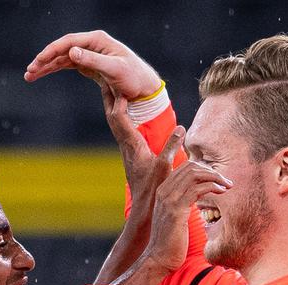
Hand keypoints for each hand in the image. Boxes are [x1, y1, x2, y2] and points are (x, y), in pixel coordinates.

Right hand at [25, 30, 160, 98]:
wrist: (143, 88)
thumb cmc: (133, 78)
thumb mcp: (114, 70)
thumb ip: (93, 61)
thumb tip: (71, 52)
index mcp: (97, 40)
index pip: (69, 42)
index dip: (51, 51)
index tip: (38, 62)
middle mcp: (92, 44)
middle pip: (62, 49)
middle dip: (44, 60)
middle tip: (29, 72)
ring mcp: (90, 54)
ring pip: (63, 58)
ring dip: (46, 66)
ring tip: (30, 76)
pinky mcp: (89, 65)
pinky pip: (68, 65)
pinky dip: (55, 69)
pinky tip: (43, 74)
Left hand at [105, 82, 184, 209]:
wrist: (144, 205)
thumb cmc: (154, 188)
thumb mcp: (166, 166)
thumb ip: (172, 146)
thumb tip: (182, 127)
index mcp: (133, 145)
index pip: (120, 118)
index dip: (119, 101)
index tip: (119, 84)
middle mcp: (126, 145)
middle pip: (112, 116)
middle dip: (109, 96)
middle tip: (105, 76)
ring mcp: (126, 149)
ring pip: (114, 122)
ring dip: (113, 104)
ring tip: (111, 87)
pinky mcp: (129, 153)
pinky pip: (120, 128)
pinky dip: (120, 115)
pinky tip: (123, 111)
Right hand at [146, 159, 231, 271]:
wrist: (159, 258)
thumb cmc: (171, 240)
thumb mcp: (176, 216)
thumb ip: (182, 202)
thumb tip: (196, 195)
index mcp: (163, 190)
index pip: (185, 167)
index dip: (204, 169)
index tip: (217, 179)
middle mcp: (164, 191)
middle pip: (190, 167)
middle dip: (212, 171)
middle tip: (225, 181)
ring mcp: (168, 199)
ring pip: (194, 175)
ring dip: (215, 177)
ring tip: (227, 185)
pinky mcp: (176, 210)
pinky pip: (197, 189)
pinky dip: (212, 187)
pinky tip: (221, 192)